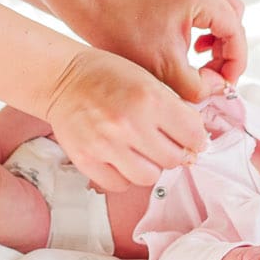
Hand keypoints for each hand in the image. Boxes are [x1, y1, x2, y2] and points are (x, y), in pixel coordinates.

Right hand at [43, 46, 209, 189]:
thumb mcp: (147, 78)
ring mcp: (105, 144)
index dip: (197, 138)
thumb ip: (172, 107)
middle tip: (167, 144)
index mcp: (149, 98)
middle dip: (176, 153)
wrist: (62, 77)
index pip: (193, 134)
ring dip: (151, 167)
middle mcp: (129, 123)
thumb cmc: (107, 74)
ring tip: (143, 152)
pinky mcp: (86, 159)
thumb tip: (195, 140)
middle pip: (174, 159)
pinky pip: (119, 184)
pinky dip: (124, 176)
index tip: (192, 138)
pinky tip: (121, 159)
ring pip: (148, 177)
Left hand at [79, 0, 247, 102]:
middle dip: (229, 52)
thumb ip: (198, 87)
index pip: (236, 33)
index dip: (235, 64)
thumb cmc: (125, 38)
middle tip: (212, 75)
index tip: (224, 85)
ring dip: (223, 34)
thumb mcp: (165, 72)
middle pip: (235, 19)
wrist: (97, 13)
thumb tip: (219, 86)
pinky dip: (215, 16)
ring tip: (204, 56)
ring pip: (229, 6)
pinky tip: (199, 37)